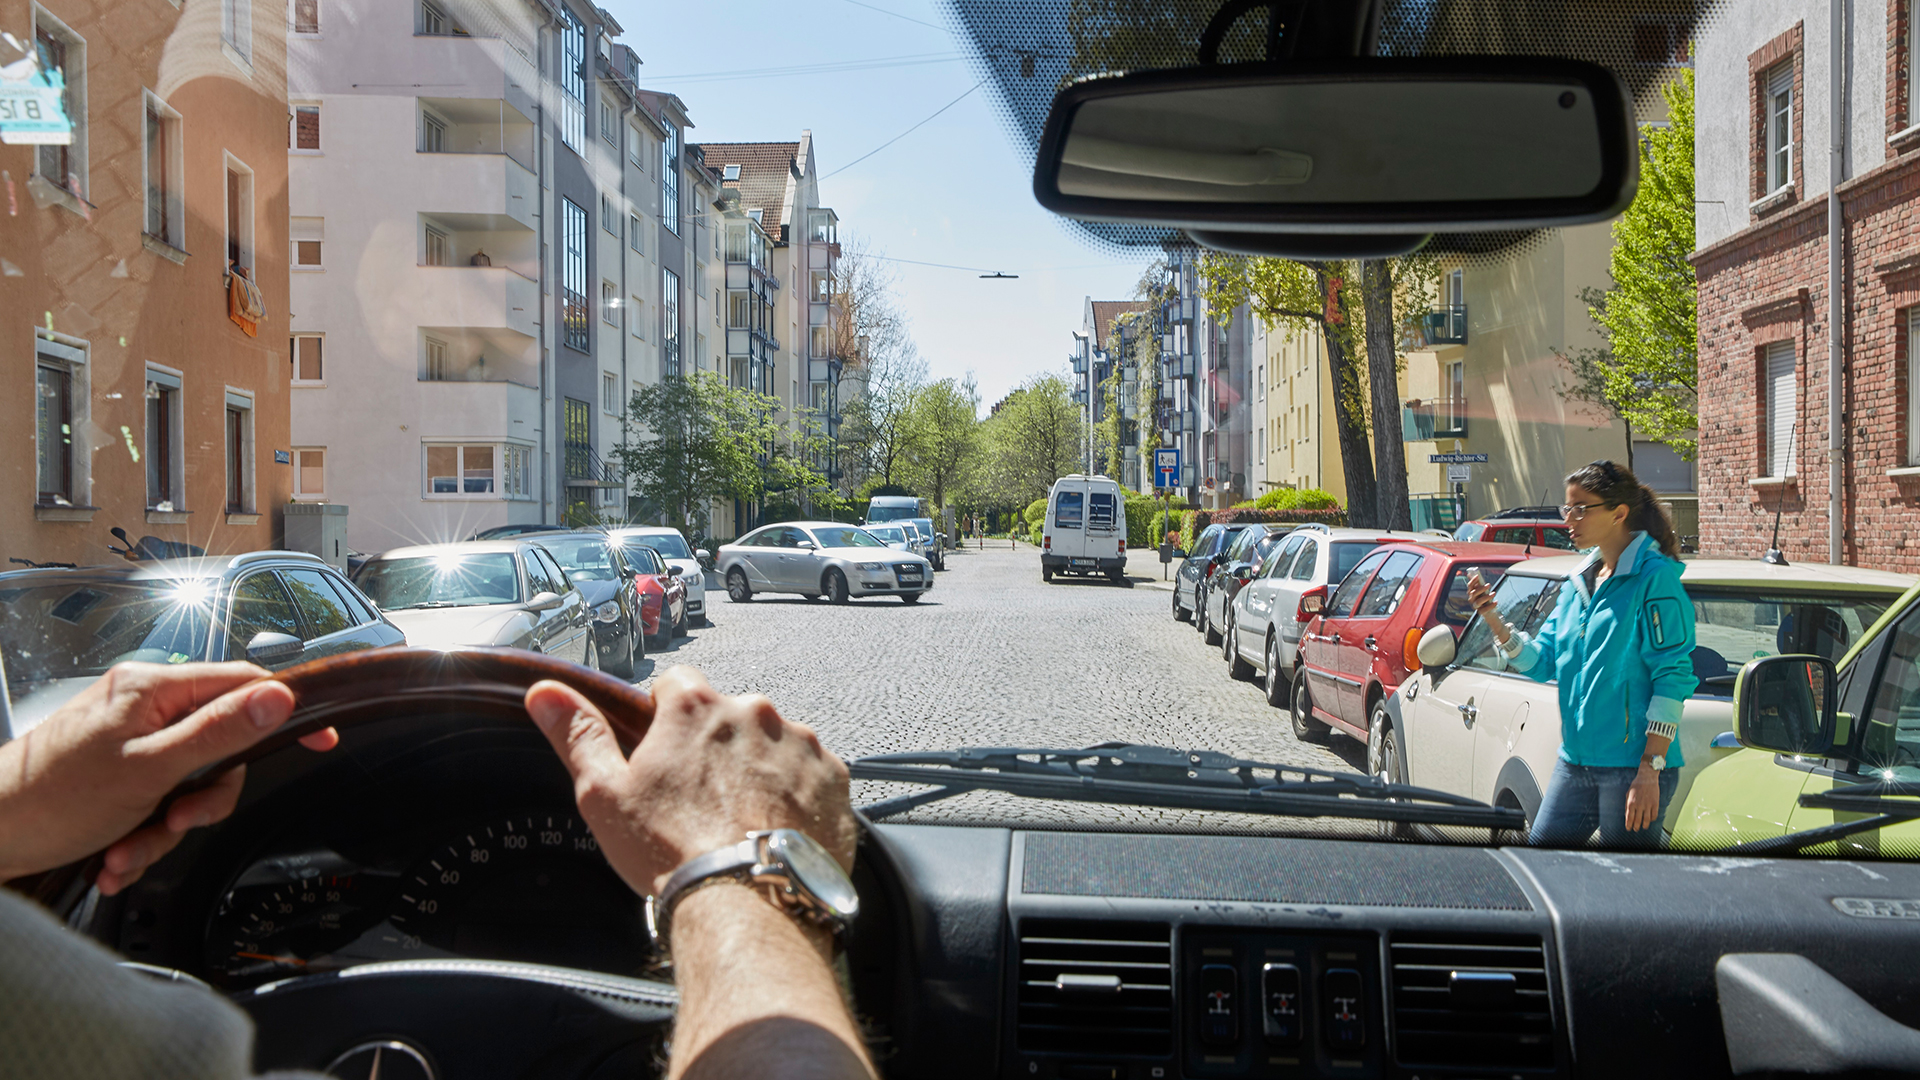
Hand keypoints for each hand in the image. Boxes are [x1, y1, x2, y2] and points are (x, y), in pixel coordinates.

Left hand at [0, 663, 339, 894]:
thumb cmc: (51, 799)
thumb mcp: (150, 769)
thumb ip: (219, 732)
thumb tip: (278, 698)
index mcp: (155, 690)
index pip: (244, 684)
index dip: (284, 713)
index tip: (320, 738)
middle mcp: (144, 707)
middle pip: (220, 747)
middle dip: (202, 799)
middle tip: (176, 819)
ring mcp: (130, 740)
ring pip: (189, 785)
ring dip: (164, 830)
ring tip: (128, 850)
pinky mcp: (117, 773)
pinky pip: (158, 802)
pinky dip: (142, 836)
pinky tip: (114, 854)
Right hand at [526, 665, 854, 897]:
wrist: (747, 901)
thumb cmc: (671, 851)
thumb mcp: (604, 794)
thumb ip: (578, 734)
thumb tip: (545, 692)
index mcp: (696, 707)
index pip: (676, 683)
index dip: (665, 717)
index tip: (664, 754)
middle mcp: (754, 711)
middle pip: (729, 716)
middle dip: (717, 747)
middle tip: (701, 800)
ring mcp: (800, 742)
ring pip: (773, 743)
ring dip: (760, 768)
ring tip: (741, 820)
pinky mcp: (834, 777)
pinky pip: (813, 774)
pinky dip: (797, 794)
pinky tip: (775, 829)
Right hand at [1464, 569, 1497, 618]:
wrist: (1490, 611)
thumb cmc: (1486, 598)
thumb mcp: (1484, 591)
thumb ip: (1480, 584)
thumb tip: (1476, 575)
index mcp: (1471, 593)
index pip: (1469, 586)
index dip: (1473, 581)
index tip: (1477, 576)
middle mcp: (1471, 599)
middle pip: (1473, 593)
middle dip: (1481, 588)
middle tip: (1488, 584)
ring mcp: (1475, 606)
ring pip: (1478, 601)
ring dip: (1486, 597)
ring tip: (1494, 593)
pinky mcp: (1480, 612)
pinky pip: (1485, 609)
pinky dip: (1491, 605)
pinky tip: (1496, 602)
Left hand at [1624, 766, 1661, 831]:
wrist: (1647, 778)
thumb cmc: (1636, 785)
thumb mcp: (1628, 793)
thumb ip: (1628, 804)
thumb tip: (1628, 814)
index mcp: (1631, 803)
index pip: (1629, 818)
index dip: (1629, 824)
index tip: (1628, 828)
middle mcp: (1639, 805)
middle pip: (1637, 820)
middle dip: (1636, 827)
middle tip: (1635, 829)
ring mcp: (1648, 805)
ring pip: (1647, 820)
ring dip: (1645, 825)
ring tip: (1643, 827)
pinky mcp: (1655, 804)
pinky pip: (1654, 815)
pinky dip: (1652, 819)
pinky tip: (1651, 820)